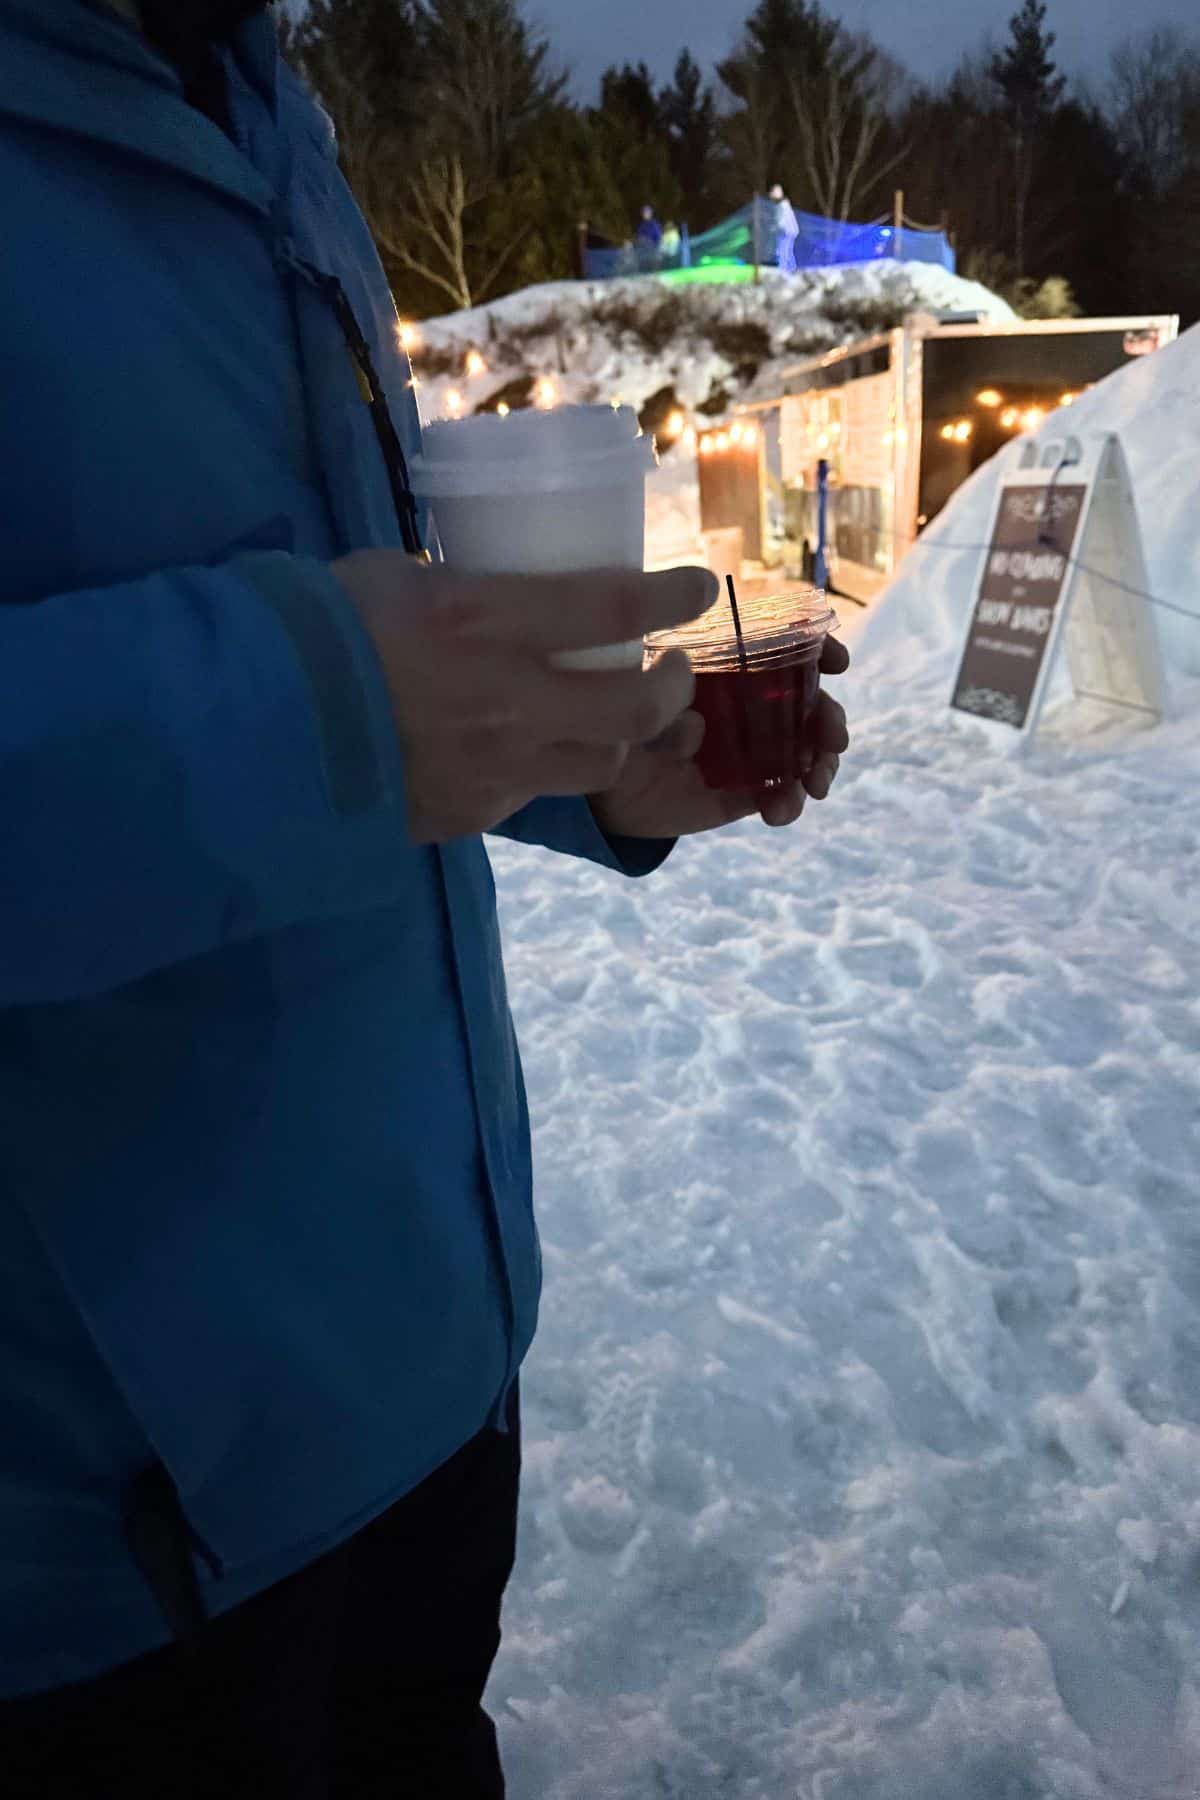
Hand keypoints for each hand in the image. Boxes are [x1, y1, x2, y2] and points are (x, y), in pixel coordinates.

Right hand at [334, 552, 715, 842]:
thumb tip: (505, 584)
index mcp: (481, 621)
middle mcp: (504, 699)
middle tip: (674, 669)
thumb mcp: (393, 575)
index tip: (701, 585)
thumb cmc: (316, 631)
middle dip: (674, 687)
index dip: (674, 595)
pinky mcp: (471, 812)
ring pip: (600, 765)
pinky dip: (544, 769)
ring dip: (619, 738)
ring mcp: (492, 766)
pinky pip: (533, 794)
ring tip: (615, 715)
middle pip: (634, 707)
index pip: (615, 610)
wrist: (253, 731)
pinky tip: (523, 748)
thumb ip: (462, 584)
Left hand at [588, 634, 849, 839]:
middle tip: (834, 738)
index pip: (788, 648)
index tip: (839, 661)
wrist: (605, 786)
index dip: (820, 650)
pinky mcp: (748, 792)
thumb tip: (697, 725)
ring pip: (806, 751)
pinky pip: (781, 796)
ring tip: (815, 785)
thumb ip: (661, 704)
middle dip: (831, 717)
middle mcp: (753, 706)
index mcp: (732, 668)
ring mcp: (755, 751)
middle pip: (810, 703)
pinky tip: (780, 812)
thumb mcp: (631, 699)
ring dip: (822, 764)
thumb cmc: (618, 721)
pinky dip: (790, 803)